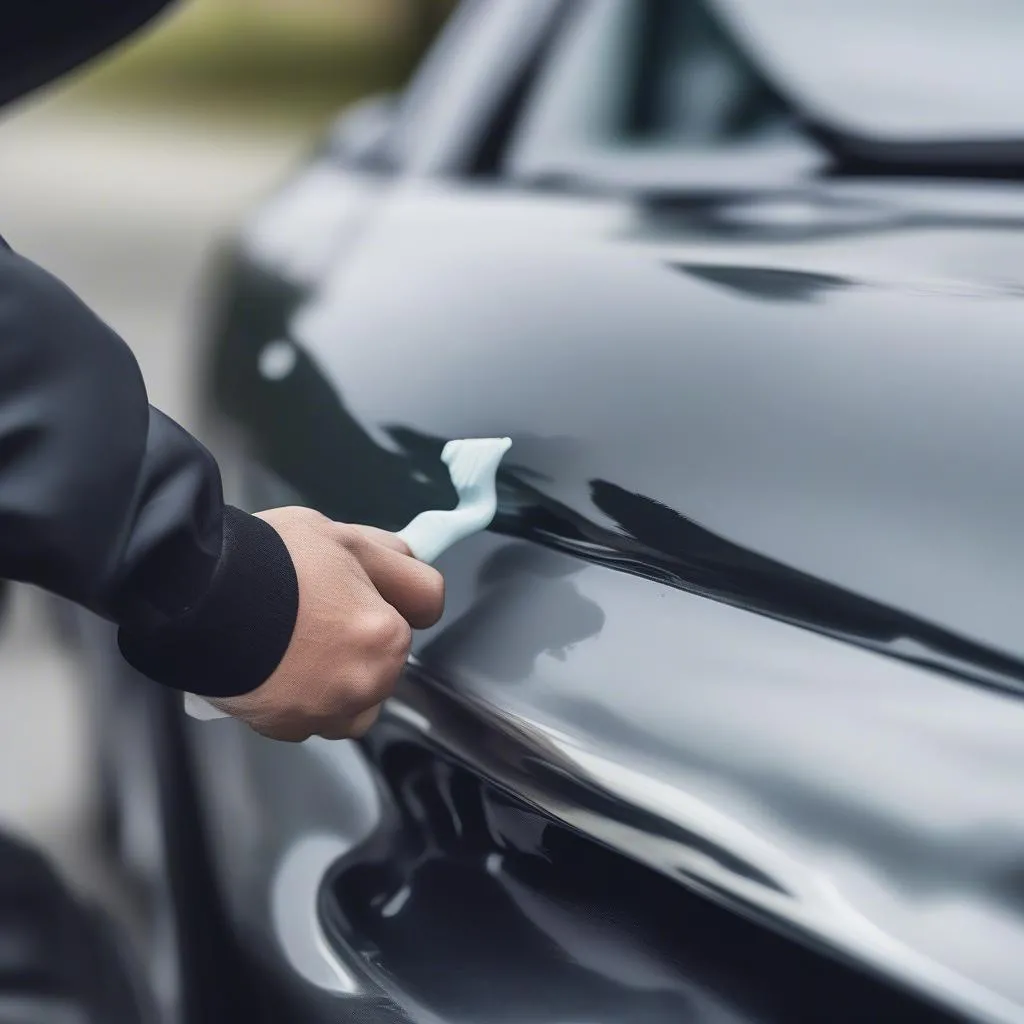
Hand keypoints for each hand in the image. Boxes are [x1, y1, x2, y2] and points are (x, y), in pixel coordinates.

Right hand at [208, 508, 443, 741]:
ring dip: (341, 676)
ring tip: (296, 643)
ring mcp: (327, 713)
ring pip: (356, 694)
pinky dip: (304, 697)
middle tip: (316, 606)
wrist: (194, 598)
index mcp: (388, 636)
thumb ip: (392, 556)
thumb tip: (415, 570)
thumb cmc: (271, 561)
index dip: (392, 584)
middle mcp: (367, 684)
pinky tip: (277, 667)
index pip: (424, 607)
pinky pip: (314, 715)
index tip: (361, 580)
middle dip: (364, 633)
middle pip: (387, 653)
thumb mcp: (342, 536)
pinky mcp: (288, 730)